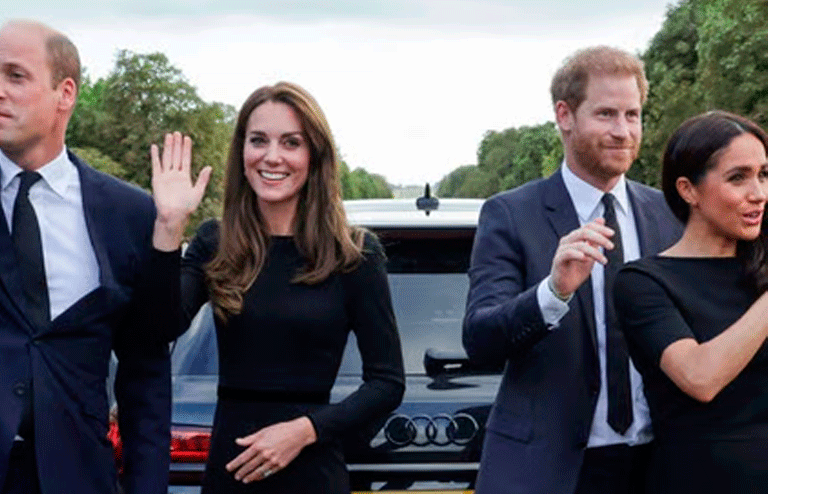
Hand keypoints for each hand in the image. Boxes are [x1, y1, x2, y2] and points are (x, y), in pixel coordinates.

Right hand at [150, 132, 211, 250]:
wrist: (174, 215)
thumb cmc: (187, 207)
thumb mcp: (198, 192)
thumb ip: (203, 179)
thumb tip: (209, 167)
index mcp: (185, 177)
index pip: (186, 159)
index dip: (187, 149)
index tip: (188, 138)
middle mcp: (175, 174)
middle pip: (176, 156)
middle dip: (177, 145)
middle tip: (177, 133)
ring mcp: (166, 176)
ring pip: (167, 158)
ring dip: (168, 147)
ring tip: (169, 136)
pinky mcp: (157, 179)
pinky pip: (156, 165)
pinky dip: (155, 156)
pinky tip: (154, 147)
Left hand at [226, 416, 316, 483]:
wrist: (298, 433)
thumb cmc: (282, 430)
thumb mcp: (263, 431)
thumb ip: (249, 438)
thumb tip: (238, 441)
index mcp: (259, 445)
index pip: (243, 458)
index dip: (235, 464)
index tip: (229, 468)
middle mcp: (265, 454)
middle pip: (249, 466)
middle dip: (241, 472)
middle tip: (236, 476)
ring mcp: (273, 461)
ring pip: (258, 472)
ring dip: (250, 477)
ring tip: (244, 480)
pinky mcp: (280, 465)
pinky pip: (268, 473)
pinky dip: (261, 476)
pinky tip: (257, 478)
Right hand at [549, 218, 614, 297]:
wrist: (566, 286)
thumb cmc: (576, 269)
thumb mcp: (591, 252)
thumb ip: (595, 238)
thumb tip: (601, 219)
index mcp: (575, 238)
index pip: (588, 227)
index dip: (600, 228)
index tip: (611, 234)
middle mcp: (567, 241)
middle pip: (583, 232)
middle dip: (600, 238)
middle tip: (610, 246)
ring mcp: (562, 250)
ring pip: (579, 244)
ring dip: (594, 252)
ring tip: (603, 260)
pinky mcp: (558, 260)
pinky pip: (568, 253)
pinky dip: (578, 254)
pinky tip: (586, 259)